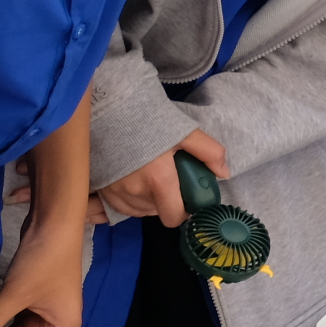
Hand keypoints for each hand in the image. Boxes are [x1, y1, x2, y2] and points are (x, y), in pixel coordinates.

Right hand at [96, 129, 228, 227]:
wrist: (110, 110)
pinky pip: (119, 207)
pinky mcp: (101, 189)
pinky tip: (134, 183)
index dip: (184, 212)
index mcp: (159, 180)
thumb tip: (224, 174)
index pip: (174, 217)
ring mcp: (115, 192)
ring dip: (148, 202)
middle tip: (169, 181)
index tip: (187, 199)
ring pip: (139, 211)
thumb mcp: (185, 132)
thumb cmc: (149, 120)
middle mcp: (135, 192)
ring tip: (150, 179)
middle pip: (157, 212)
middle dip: (167, 202)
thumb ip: (209, 152)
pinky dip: (130, 201)